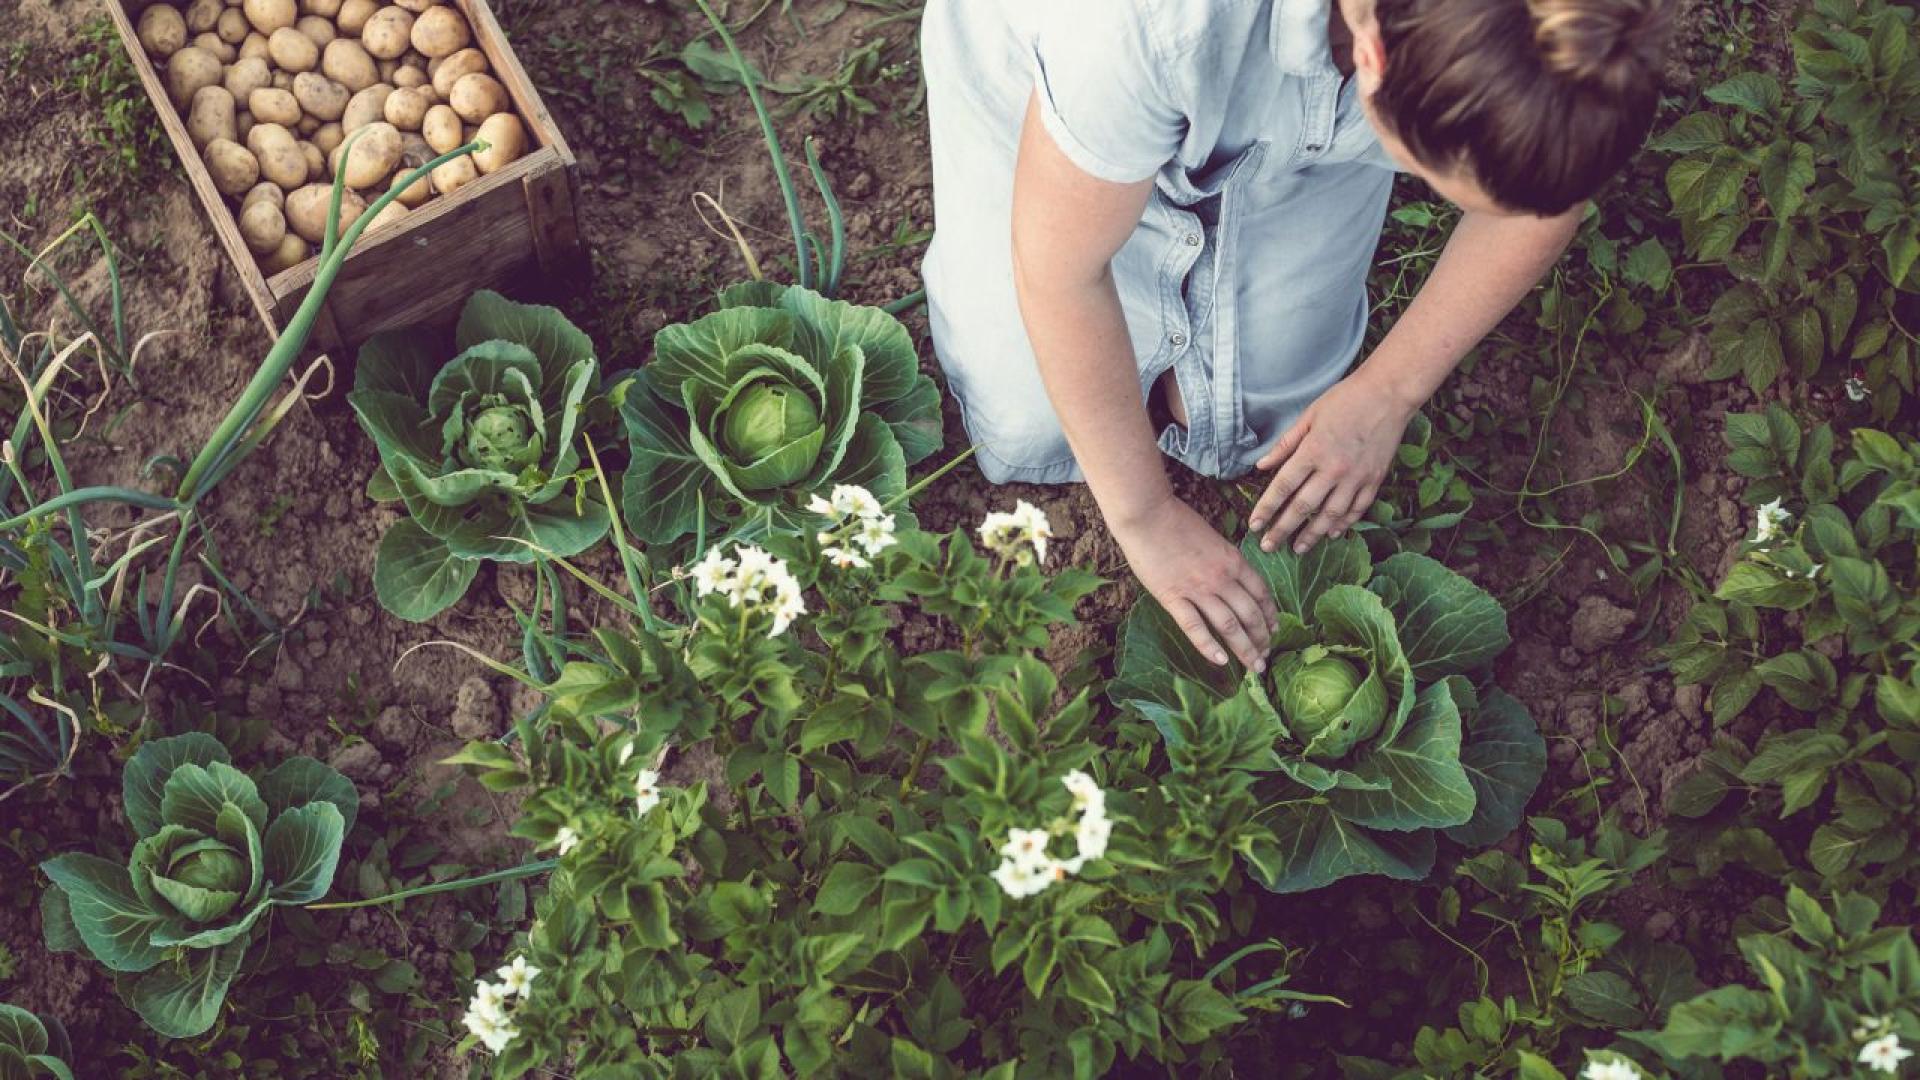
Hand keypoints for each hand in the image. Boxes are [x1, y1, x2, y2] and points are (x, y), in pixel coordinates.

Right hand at [1110, 494, 1279, 670]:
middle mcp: (1222, 578)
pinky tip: (1220, 661)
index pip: (1261, 593)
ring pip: (1229, 626)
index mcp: (1233, 561)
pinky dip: (1209, 646)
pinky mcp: (1173, 597)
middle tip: (1265, 657)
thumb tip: (1230, 579)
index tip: (1274, 630)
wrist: (1148, 514)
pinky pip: (1195, 627)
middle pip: (1250, 614)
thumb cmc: (1177, 521)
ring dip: (1244, 648)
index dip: (1270, 615)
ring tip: (1253, 666)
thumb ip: (1223, 561)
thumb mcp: (1213, 538)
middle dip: (1262, 639)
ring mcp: (1198, 589)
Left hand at [1248, 369, 1414, 554]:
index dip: (1267, 509)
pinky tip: (1331, 533)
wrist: (1388, 394)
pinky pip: (1357, 509)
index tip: (1254, 526)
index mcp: (1313, 451)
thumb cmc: (1345, 400)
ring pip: (1331, 515)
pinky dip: (1344, 524)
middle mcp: (1333, 469)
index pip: (1283, 487)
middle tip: (1269, 547)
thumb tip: (1261, 465)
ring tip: (1298, 548)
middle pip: (1303, 507)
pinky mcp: (1374, 479)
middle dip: (1282, 530)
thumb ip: (1285, 444)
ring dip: (1312, 534)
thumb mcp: (1309, 416)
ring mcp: (1356, 477)